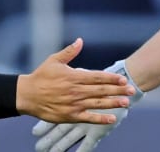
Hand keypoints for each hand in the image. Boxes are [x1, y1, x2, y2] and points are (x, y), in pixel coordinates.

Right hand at [16, 40, 134, 123]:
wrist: (27, 95)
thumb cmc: (41, 76)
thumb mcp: (54, 60)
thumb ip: (69, 52)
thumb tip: (80, 40)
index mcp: (74, 76)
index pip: (97, 76)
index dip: (111, 78)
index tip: (123, 78)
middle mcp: (76, 90)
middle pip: (101, 90)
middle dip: (117, 90)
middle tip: (132, 90)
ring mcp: (74, 104)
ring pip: (97, 103)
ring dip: (113, 103)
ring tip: (126, 103)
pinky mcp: (70, 116)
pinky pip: (88, 118)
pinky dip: (100, 119)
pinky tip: (112, 119)